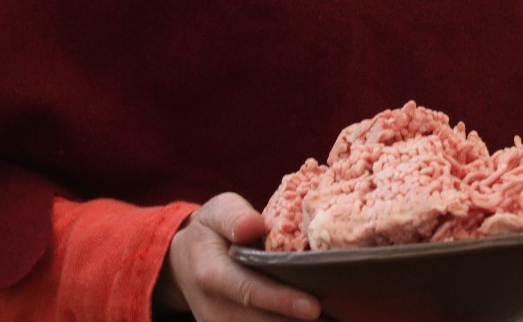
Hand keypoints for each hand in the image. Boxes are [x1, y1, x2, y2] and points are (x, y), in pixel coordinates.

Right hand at [154, 192, 321, 320]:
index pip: (250, 291)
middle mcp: (216, 309)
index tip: (313, 307)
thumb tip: (253, 226)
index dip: (281, 301)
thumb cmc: (210, 233)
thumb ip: (234, 216)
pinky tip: (321, 320)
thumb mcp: (217, 212)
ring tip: (335, 320)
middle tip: (341, 318)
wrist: (182, 265)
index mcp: (213, 274)